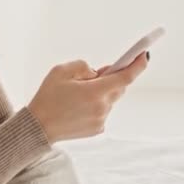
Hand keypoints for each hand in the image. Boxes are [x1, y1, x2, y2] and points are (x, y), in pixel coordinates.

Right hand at [27, 53, 147, 142]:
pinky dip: (96, 105)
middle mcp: (102, 107)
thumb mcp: (61, 71)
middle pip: (119, 87)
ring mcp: (101, 120)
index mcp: (95, 92)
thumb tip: (98, 72)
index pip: (126, 76)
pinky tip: (78, 106)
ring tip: (79, 93)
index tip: (144, 54)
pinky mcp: (97, 129)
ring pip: (110, 99)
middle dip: (112, 78)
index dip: (137, 64)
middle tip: (99, 72)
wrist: (38, 127)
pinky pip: (102, 111)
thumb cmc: (47, 97)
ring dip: (102, 92)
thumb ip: (84, 66)